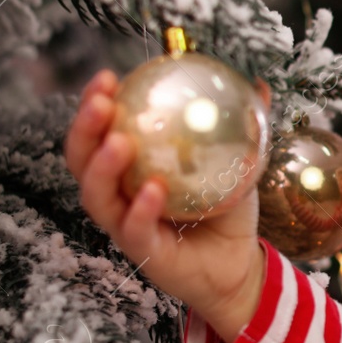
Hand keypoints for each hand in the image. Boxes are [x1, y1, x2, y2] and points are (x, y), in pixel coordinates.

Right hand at [65, 68, 269, 342]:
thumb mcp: (237, 163)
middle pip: (83, 160)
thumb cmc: (227, 210)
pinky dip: (141, 209)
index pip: (101, 131)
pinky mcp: (143, 253)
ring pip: (97, 196)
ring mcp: (125, 224)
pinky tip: (152, 189)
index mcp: (132, 168)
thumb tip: (258, 86)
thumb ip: (241, 128)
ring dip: (103, 167)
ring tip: (118, 142)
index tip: (107, 77)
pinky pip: (134, 229)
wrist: (239, 265)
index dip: (94, 104)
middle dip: (84, 128)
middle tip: (101, 102)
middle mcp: (119, 195)